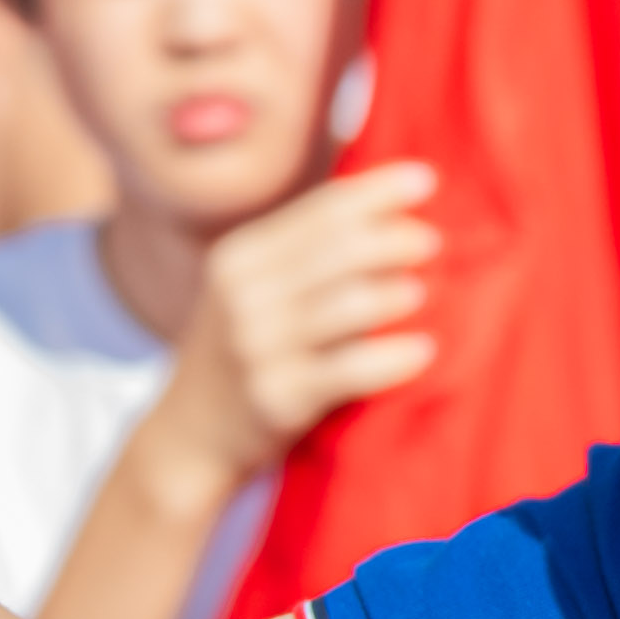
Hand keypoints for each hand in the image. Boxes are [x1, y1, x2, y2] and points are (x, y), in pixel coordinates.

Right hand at [147, 163, 445, 496]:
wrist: (188, 437)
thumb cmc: (241, 354)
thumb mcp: (248, 290)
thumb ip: (300, 250)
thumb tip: (382, 203)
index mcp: (240, 256)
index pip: (321, 210)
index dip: (379, 191)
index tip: (425, 180)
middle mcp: (243, 295)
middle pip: (338, 249)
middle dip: (395, 238)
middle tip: (431, 243)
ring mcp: (258, 346)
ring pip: (347, 305)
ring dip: (394, 293)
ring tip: (421, 293)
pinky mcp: (277, 397)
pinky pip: (350, 369)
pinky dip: (393, 357)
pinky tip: (423, 351)